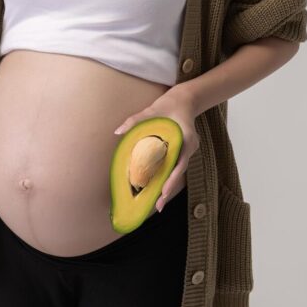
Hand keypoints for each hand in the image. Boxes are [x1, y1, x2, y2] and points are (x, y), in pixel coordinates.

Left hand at [113, 89, 199, 211]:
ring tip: (158, 203)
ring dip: (169, 186)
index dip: (172, 179)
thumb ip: (135, 121)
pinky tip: (159, 188)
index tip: (163, 191)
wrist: (184, 100)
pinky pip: (176, 166)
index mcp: (186, 139)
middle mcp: (189, 147)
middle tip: (158, 206)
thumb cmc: (169, 104)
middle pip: (179, 172)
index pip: (180, 163)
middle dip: (169, 190)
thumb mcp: (152, 110)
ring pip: (177, 172)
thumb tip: (117, 132)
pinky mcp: (183, 151)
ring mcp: (188, 150)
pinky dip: (168, 177)